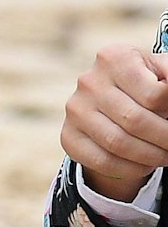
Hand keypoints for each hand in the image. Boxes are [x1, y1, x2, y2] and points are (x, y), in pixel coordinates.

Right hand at [63, 45, 167, 201]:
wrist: (112, 97)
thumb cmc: (147, 83)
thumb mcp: (163, 72)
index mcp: (114, 58)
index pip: (156, 95)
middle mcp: (89, 81)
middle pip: (136, 121)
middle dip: (166, 139)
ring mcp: (75, 110)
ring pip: (119, 144)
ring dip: (151, 156)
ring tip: (165, 155)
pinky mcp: (69, 136)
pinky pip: (102, 161)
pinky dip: (130, 168)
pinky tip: (144, 163)